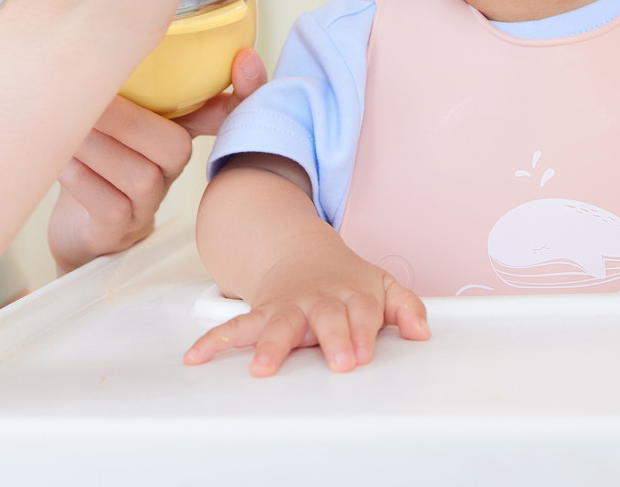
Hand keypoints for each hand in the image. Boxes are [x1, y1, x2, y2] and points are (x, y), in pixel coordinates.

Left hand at [49, 49, 266, 273]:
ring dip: (98, 149)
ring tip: (68, 132)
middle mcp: (171, 169)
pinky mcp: (121, 231)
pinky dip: (84, 182)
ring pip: (142, 177)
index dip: (246, 89)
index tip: (244, 59)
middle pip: (176, 147)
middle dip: (128, 121)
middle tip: (87, 104)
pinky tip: (64, 164)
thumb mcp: (110, 111)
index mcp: (176, 130)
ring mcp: (149, 204)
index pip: (226, 111)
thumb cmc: (94, 156)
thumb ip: (121, 79)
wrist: (74, 223)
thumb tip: (106, 29)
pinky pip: (113, 207)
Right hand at [183, 234, 428, 376]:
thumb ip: (406, 307)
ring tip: (262, 367)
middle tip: (338, 360)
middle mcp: (318, 299)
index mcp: (351, 293)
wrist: (298, 251)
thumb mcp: (381, 286)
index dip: (363, 331)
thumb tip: (422, 332)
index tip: (363, 352)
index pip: (362, 311)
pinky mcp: (261, 314)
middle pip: (326, 316)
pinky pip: (235, 326)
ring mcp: (288, 306)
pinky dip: (214, 341)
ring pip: (279, 324)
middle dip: (332, 338)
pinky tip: (197, 357)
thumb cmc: (344, 280)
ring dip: (271, 345)